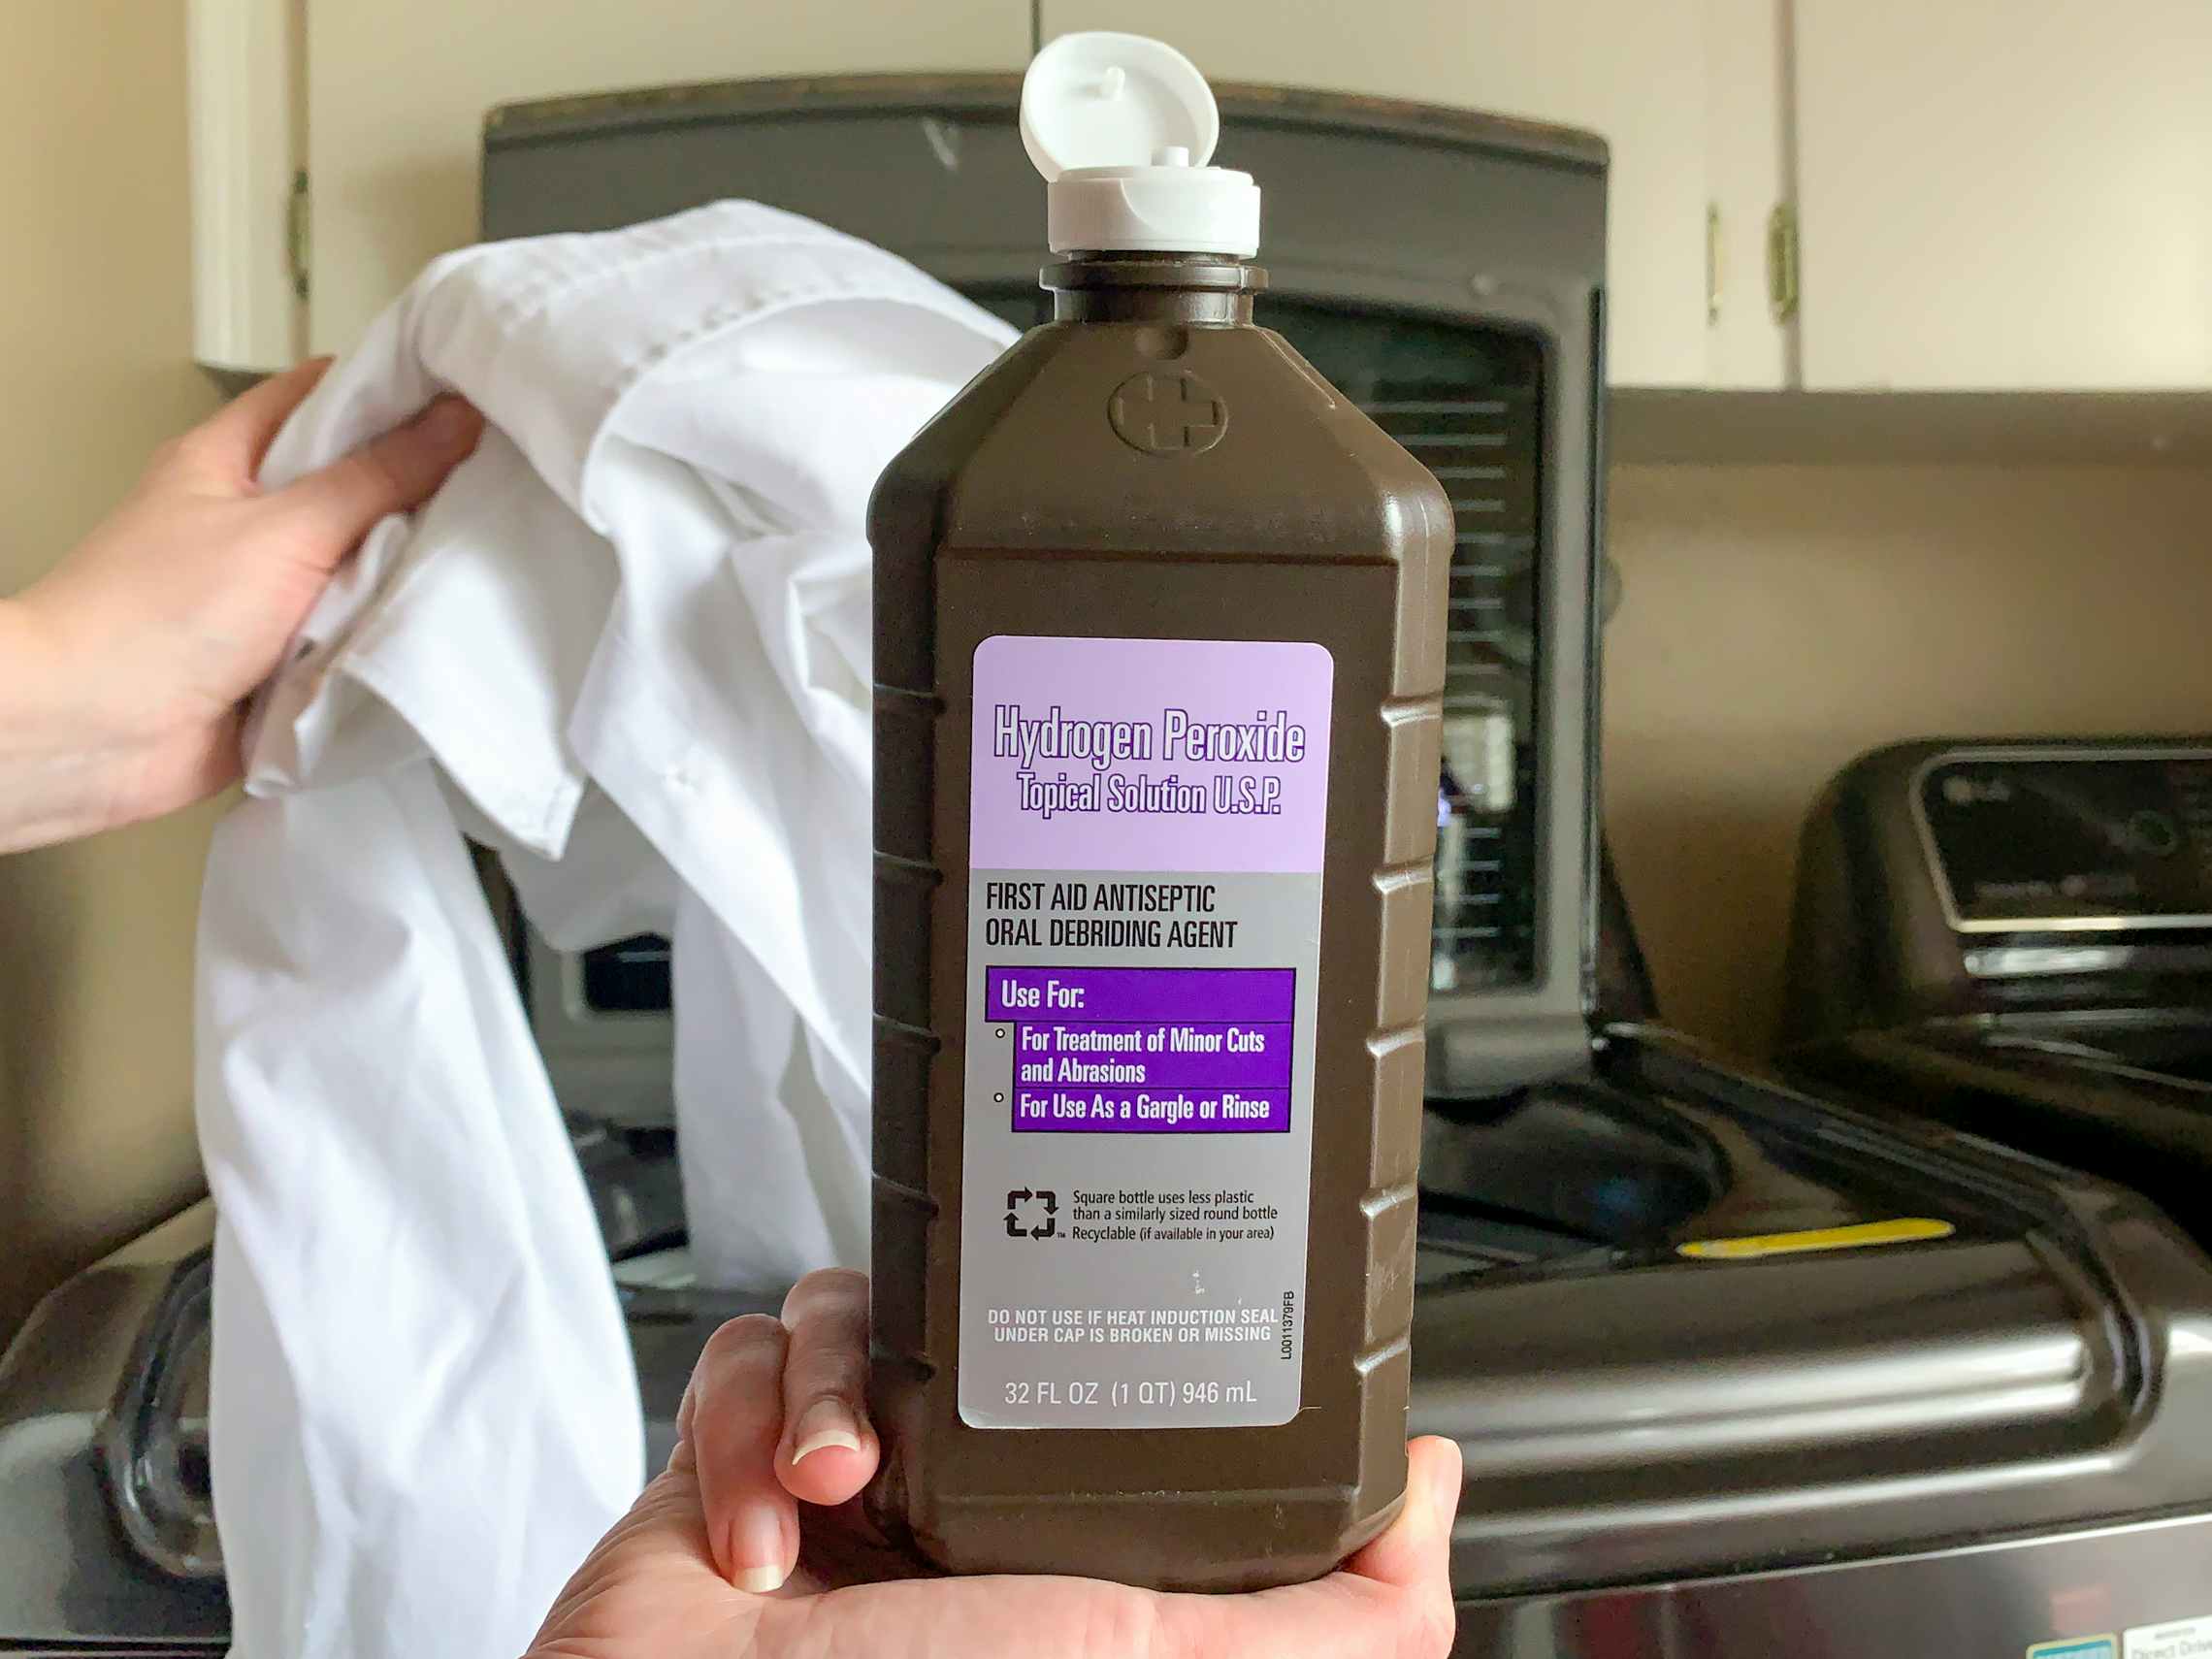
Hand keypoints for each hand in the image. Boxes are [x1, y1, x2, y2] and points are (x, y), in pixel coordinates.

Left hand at [0, 359, 482, 850]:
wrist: (95, 735)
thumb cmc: (150, 617)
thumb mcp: (282, 528)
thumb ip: (376, 477)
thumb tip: (452, 422)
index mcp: (230, 458)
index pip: (324, 394)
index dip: (394, 385)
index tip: (470, 391)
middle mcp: (250, 519)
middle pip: (355, 483)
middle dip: (420, 488)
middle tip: (496, 481)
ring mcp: (268, 590)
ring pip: (364, 564)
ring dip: (407, 571)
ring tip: (479, 556)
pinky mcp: (285, 656)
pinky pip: (357, 634)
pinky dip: (389, 636)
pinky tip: (436, 628)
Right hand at [529, 1269, 1461, 1658]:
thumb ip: (1332, 1615)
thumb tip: (1432, 1490)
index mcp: (1071, 1549)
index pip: (1117, 1392)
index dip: (1108, 1336)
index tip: (1105, 1307)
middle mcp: (963, 1501)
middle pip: (984, 1322)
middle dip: (944, 1357)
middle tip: (930, 1415)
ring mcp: (851, 1473)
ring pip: (863, 1310)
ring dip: (832, 1392)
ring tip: (834, 1484)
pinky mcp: (743, 1448)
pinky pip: (747, 1352)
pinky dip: (745, 1428)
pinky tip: (761, 1531)